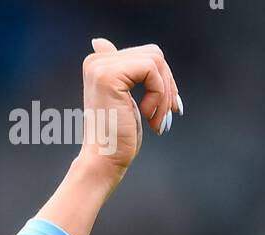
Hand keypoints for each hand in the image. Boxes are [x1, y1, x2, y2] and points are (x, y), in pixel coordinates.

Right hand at [78, 37, 180, 180]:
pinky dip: (159, 95)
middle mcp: (95, 61)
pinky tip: (149, 117)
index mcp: (97, 64)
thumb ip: (119, 72)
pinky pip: (152, 70)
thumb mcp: (122, 99)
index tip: (168, 108)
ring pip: (156, 61)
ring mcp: (100, 67)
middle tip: (166, 116)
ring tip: (157, 120)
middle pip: (154, 54)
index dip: (162, 81)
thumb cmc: (116, 139)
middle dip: (166, 86)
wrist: (103, 162)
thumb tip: (100, 42)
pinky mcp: (109, 75)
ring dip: (164, 94)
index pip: (145, 55)